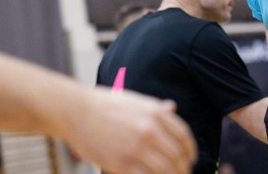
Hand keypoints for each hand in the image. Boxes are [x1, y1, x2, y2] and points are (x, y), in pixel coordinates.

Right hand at [66, 88, 196, 173]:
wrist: (76, 111)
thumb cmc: (104, 105)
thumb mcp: (135, 101)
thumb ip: (155, 108)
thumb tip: (172, 108)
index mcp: (156, 113)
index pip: (183, 136)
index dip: (190, 151)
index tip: (191, 159)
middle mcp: (151, 130)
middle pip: (177, 155)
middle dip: (183, 168)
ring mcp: (137, 147)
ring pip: (165, 169)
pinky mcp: (122, 163)